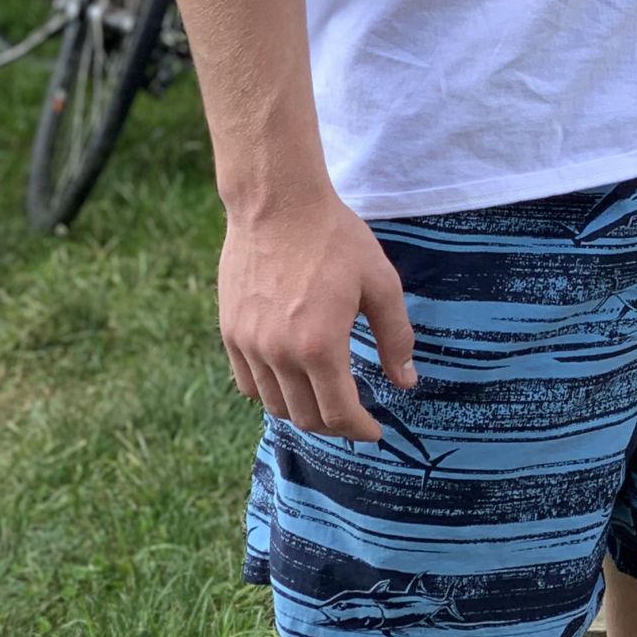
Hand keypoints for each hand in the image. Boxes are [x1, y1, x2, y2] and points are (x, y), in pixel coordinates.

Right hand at [218, 188, 416, 441]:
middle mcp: (279, 355)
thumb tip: (406, 382)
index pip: (338, 413)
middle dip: (335, 426)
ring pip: (274, 405)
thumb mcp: (380, 282)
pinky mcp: (230, 333)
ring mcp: (249, 346)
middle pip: (305, 417)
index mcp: (320, 346)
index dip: (359, 430)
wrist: (278, 204)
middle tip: (354, 417)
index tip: (374, 432)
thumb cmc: (335, 239)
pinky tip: (292, 380)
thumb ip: (395, 336)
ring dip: (303, 411)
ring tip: (326, 400)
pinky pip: (248, 383)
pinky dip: (271, 393)